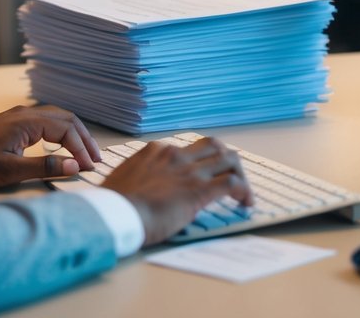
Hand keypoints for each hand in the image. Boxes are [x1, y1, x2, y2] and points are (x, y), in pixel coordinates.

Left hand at [0, 105, 101, 189]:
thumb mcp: (9, 171)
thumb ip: (44, 167)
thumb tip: (74, 166)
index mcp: (27, 122)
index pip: (66, 131)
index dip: (81, 150)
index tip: (89, 168)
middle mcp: (26, 113)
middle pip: (67, 119)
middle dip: (84, 139)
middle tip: (96, 160)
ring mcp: (19, 116)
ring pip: (58, 118)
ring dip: (74, 134)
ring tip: (85, 153)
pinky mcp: (14, 122)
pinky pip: (47, 121)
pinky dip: (61, 132)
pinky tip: (63, 145)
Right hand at [101, 137, 253, 245]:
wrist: (116, 214)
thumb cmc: (113, 204)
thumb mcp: (123, 180)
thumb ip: (137, 178)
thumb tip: (138, 189)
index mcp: (155, 151)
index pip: (186, 148)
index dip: (198, 161)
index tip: (200, 175)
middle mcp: (176, 155)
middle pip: (213, 145)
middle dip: (225, 158)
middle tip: (229, 175)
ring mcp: (190, 171)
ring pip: (229, 158)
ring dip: (239, 173)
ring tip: (243, 190)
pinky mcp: (200, 189)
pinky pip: (232, 182)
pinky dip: (244, 191)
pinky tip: (245, 203)